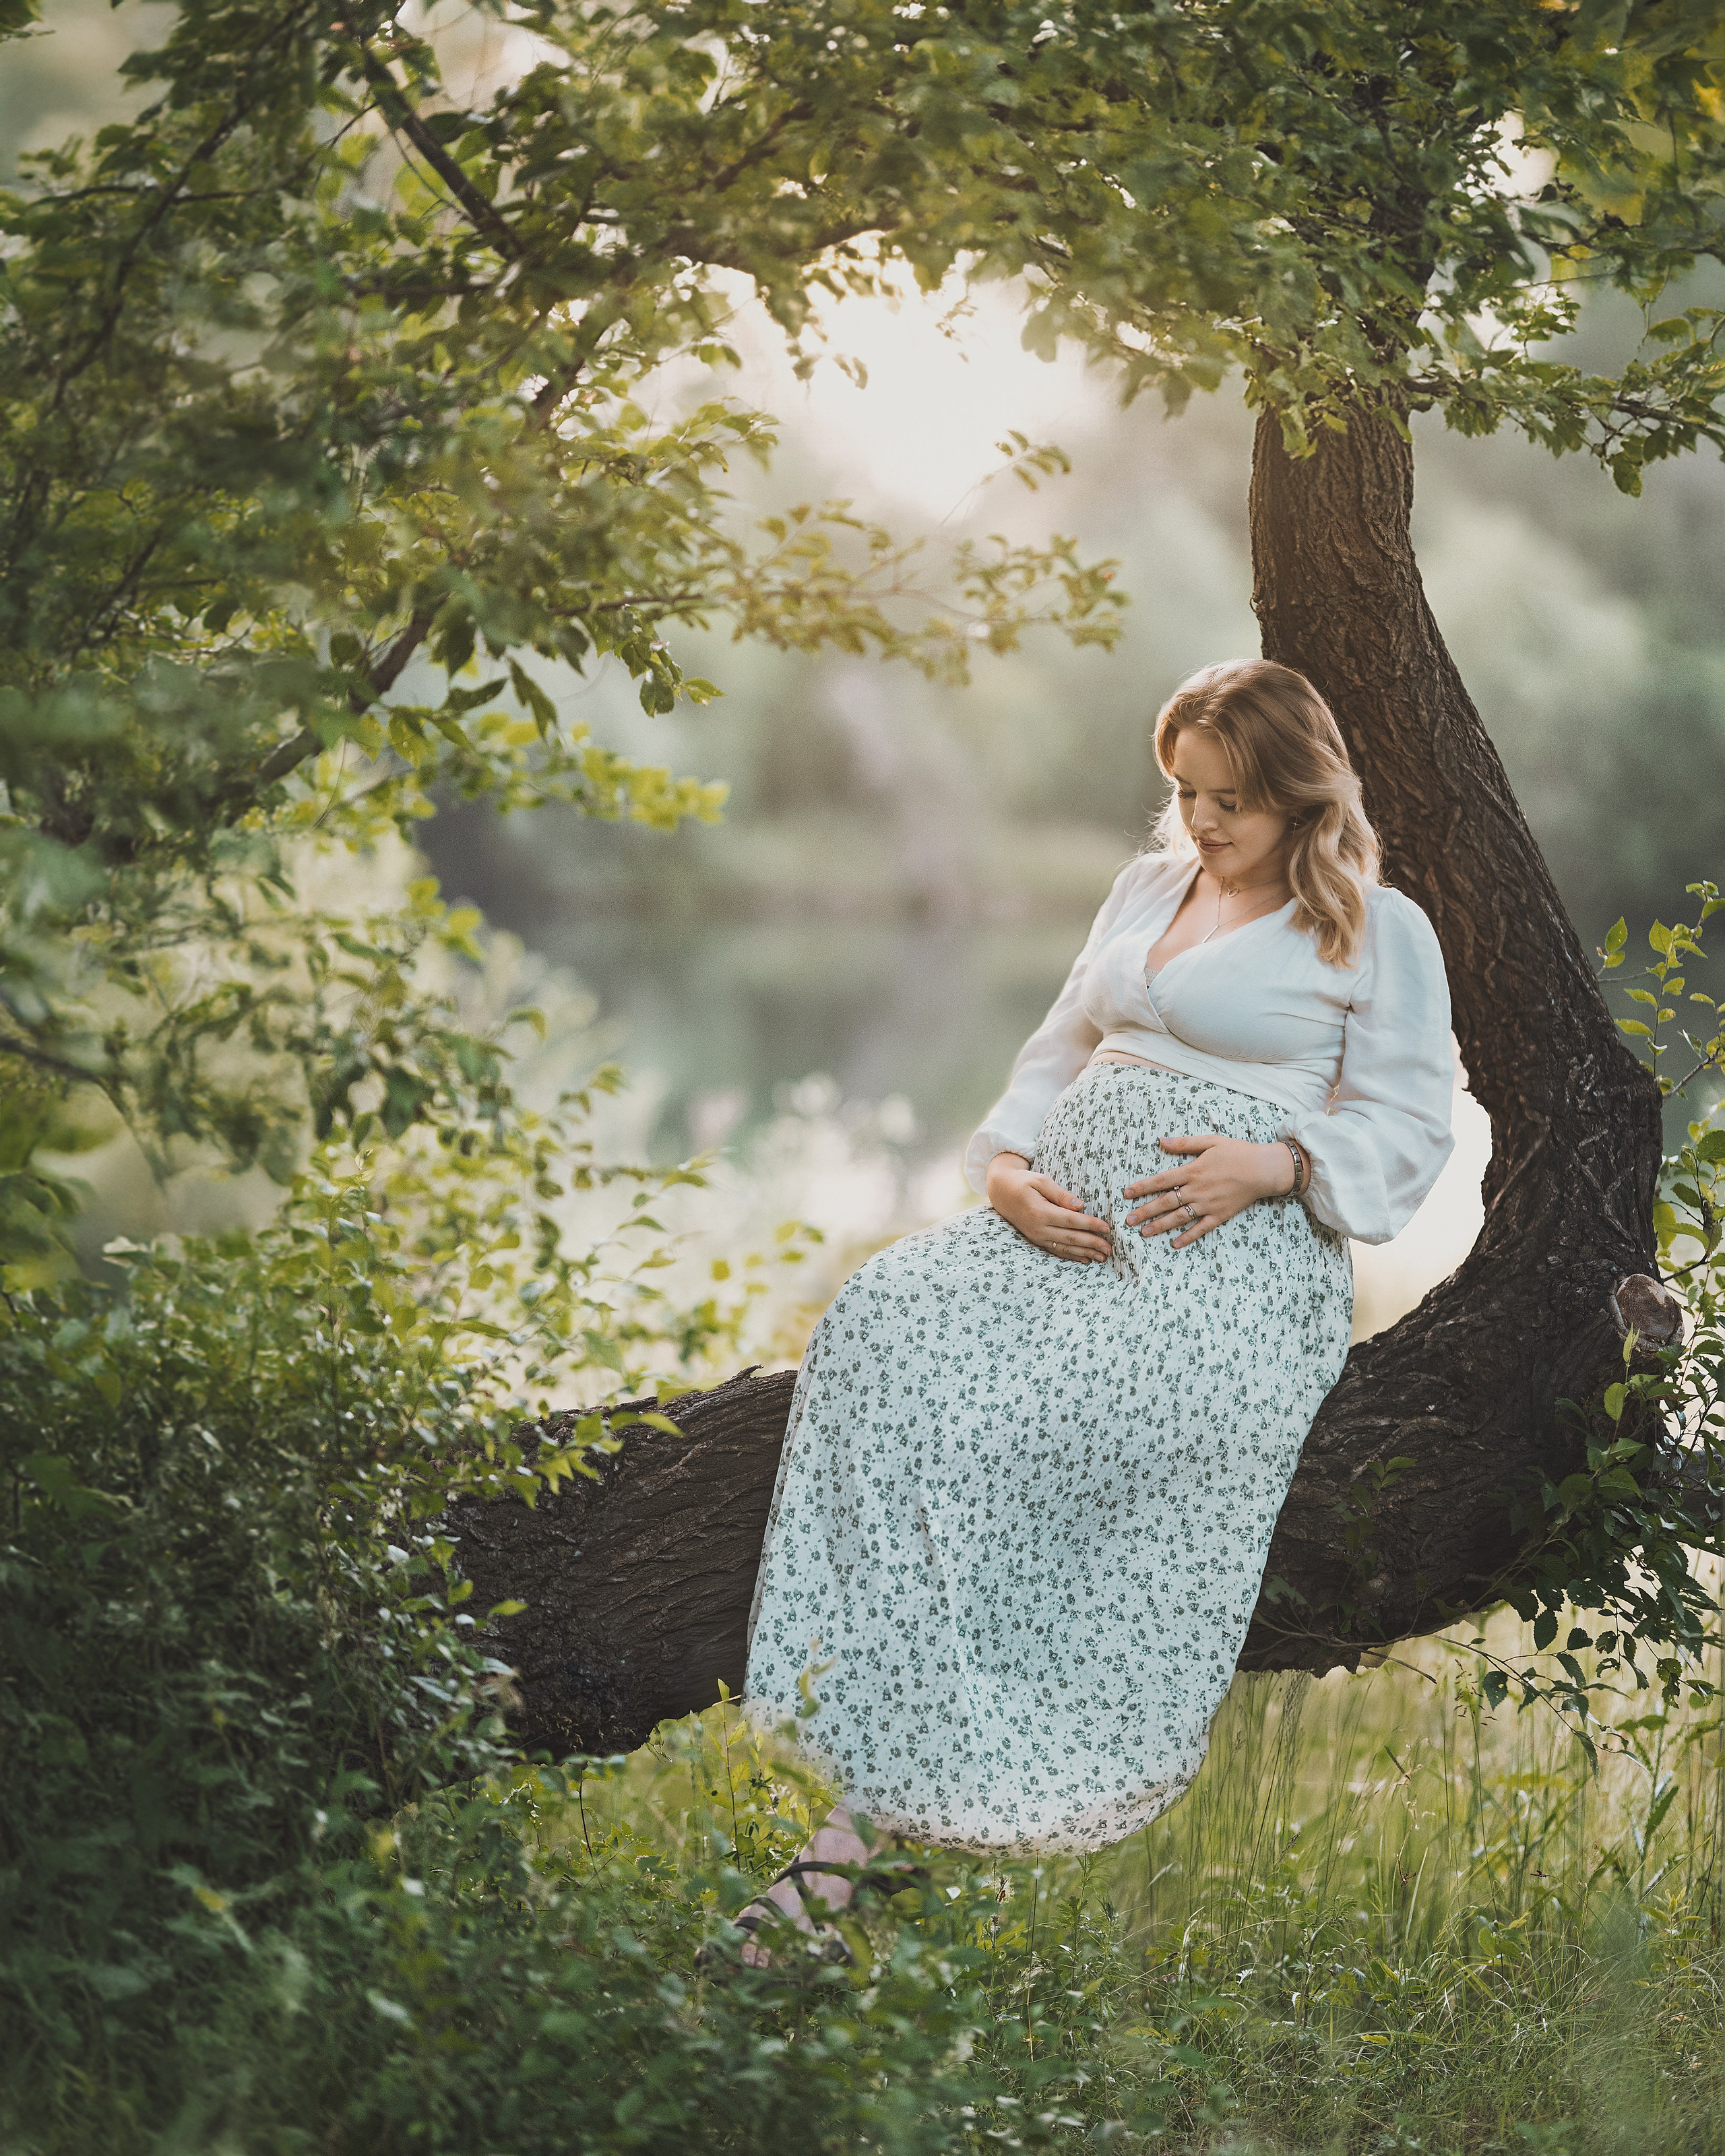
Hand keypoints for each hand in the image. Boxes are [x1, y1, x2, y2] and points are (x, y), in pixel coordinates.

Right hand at [986, 1151, 1113, 1263]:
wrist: (1000, 1192)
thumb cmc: (1022, 1182)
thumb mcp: (1040, 1180)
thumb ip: (1060, 1194)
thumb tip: (1080, 1205)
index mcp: (1040, 1211)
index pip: (1071, 1220)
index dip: (1091, 1225)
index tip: (1107, 1228)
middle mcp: (1038, 1228)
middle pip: (1070, 1237)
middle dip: (1092, 1243)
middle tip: (1110, 1248)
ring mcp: (1036, 1236)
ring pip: (1065, 1247)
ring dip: (1085, 1253)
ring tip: (1102, 1257)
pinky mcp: (1035, 1239)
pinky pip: (1055, 1250)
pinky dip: (1071, 1256)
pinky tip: (1084, 1259)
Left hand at [1123, 1133, 1296, 1249]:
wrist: (1263, 1169)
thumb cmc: (1237, 1152)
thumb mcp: (1210, 1141)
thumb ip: (1184, 1143)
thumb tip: (1160, 1141)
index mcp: (1192, 1170)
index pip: (1161, 1180)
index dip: (1142, 1187)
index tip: (1126, 1194)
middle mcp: (1197, 1189)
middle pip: (1165, 1202)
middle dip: (1144, 1211)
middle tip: (1127, 1220)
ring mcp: (1208, 1204)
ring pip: (1178, 1217)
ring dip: (1159, 1225)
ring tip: (1143, 1232)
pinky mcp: (1220, 1215)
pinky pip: (1201, 1229)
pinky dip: (1188, 1237)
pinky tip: (1174, 1244)